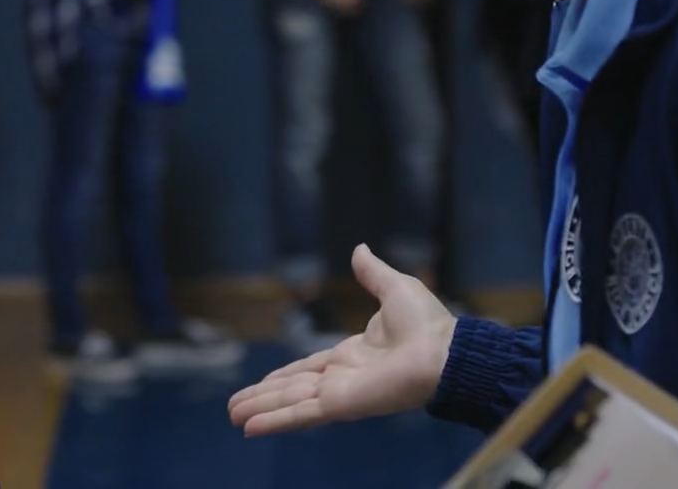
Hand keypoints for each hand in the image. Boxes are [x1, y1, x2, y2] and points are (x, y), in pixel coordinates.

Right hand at [228, 245, 456, 435]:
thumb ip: (371, 273)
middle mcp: (341, 377)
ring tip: (233, 417)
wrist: (443, 352)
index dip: (283, 375)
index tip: (263, 382)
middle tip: (234, 407)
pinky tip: (251, 427)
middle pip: (291, 389)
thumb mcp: (394, 287)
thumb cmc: (426, 324)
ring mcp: (339, 393)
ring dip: (260, 409)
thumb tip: (358, 249)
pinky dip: (274, 421)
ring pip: (289, 402)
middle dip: (262, 397)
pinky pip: (300, 413)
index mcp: (352, 355)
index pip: (307, 368)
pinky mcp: (340, 404)